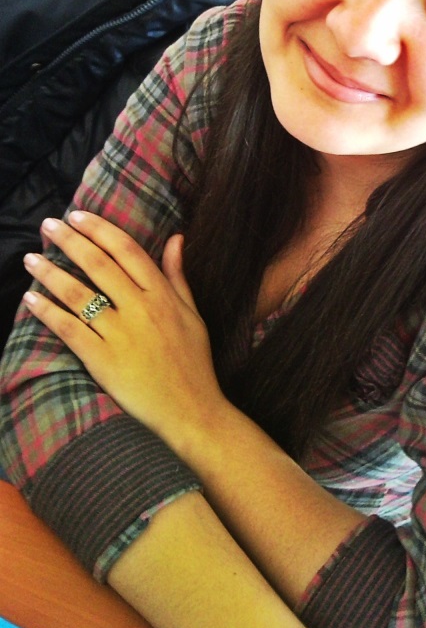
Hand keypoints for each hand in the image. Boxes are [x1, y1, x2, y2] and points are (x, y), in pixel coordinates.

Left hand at [22, 211, 227, 452]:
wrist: (192, 411)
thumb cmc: (194, 363)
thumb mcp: (192, 313)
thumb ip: (177, 275)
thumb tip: (176, 238)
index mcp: (163, 295)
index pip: (128, 250)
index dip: (100, 230)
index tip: (79, 216)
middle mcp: (141, 309)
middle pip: (99, 264)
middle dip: (70, 241)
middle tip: (48, 225)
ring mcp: (121, 334)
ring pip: (79, 294)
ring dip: (51, 273)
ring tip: (31, 258)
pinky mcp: (103, 360)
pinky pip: (69, 329)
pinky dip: (48, 312)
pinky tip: (31, 299)